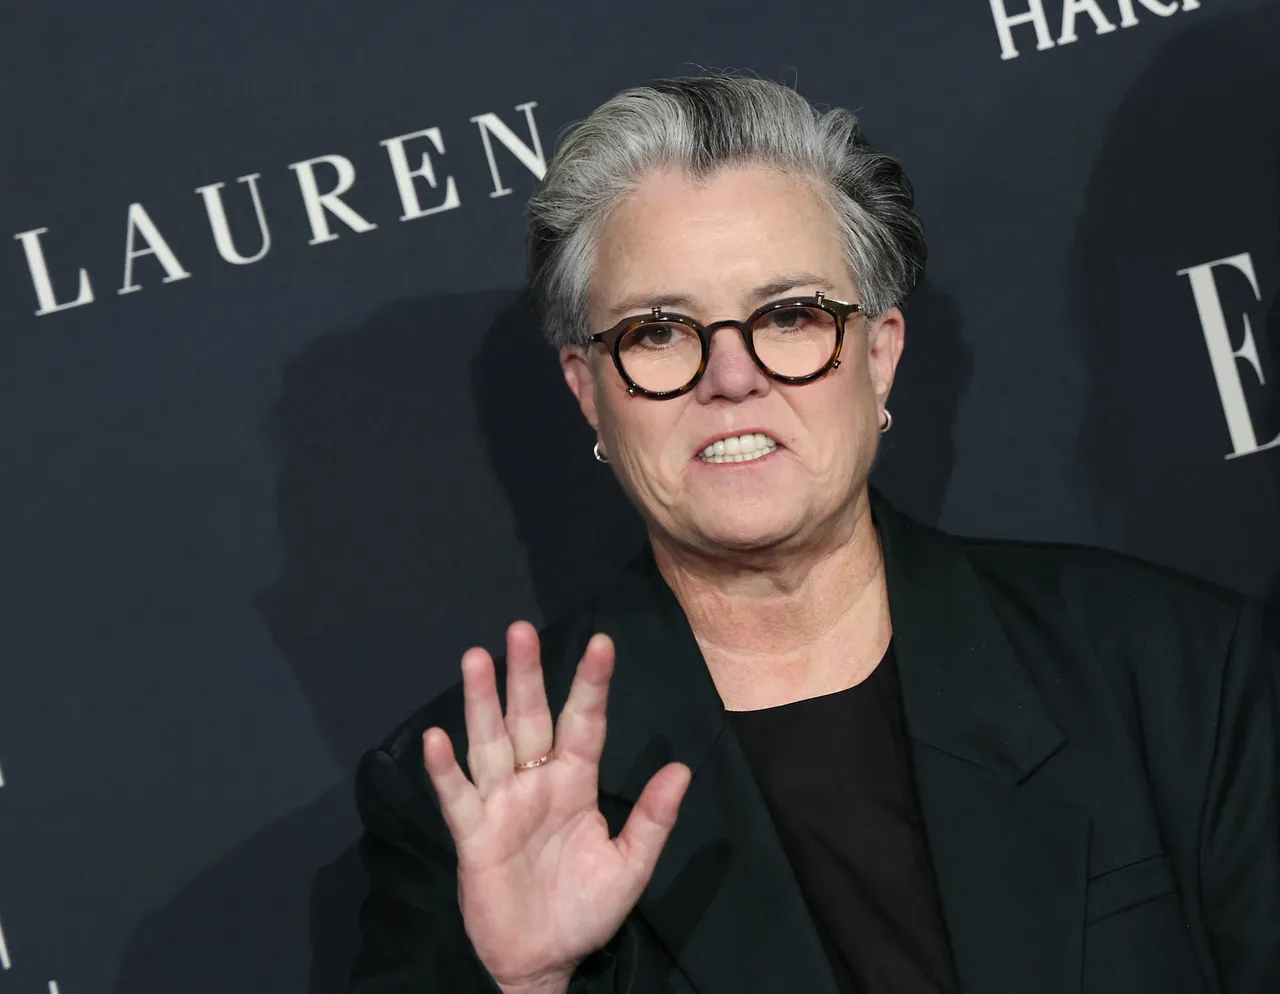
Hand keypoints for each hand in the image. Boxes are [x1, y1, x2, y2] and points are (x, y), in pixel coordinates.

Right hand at [422, 622, 692, 991]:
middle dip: (525, 675)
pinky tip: (437, 739)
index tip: (602, 643)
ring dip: (481, 703)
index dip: (591, 684)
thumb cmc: (586, 909)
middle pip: (529, 719)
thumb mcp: (630, 867)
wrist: (545, 961)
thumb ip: (653, 819)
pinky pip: (458, 798)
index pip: (585, 723)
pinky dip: (445, 770)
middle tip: (521, 629)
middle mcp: (536, 783)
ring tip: (477, 659)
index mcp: (576, 783)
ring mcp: (501, 805)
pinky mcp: (473, 835)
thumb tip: (681, 768)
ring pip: (490, 744)